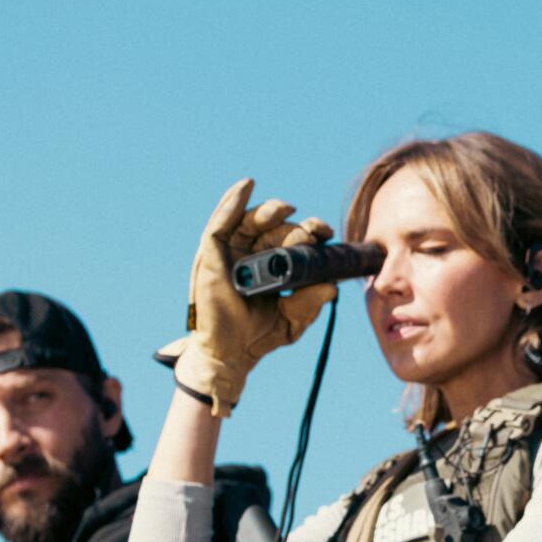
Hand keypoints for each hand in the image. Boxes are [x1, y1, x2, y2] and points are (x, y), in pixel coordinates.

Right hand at [161, 178, 335, 415]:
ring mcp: (230, 254)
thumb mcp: (293, 318)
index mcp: (271, 265)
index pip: (291, 239)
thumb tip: (332, 287)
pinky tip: (246, 186)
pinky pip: (220, 224)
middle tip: (311, 232)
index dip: (309, 232)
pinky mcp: (210, 256)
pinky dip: (232, 202)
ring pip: (250, 221)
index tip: (326, 233)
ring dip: (269, 211)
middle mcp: (250, 255)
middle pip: (273, 228)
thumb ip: (310, 303)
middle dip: (293, 226)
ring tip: (286, 209)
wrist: (232, 355)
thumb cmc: (260, 335)